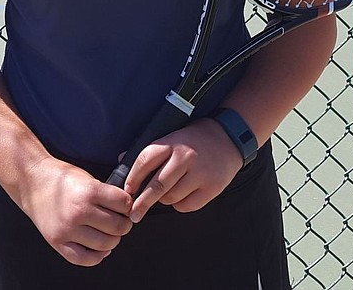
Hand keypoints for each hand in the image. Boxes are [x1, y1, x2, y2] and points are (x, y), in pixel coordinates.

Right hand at [18, 157, 133, 265]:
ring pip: (105, 244)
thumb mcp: (89, 179)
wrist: (33, 182)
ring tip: (110, 232)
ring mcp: (67, 229)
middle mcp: (79, 212)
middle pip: (118, 226)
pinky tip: (100, 248)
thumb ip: (107, 194)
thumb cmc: (62, 179)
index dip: (129, 205)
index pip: (124, 204)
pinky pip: (84, 259)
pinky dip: (97, 256)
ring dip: (113, 240)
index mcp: (90, 191)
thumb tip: (127, 209)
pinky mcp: (57, 242)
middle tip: (122, 221)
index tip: (127, 206)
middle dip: (125, 224)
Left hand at [123, 117, 243, 221]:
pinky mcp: (212, 187)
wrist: (231, 138)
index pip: (145, 162)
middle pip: (157, 186)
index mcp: (173, 143)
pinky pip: (186, 205)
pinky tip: (186, 193)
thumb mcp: (173, 136)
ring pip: (170, 198)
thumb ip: (150, 151)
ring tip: (170, 191)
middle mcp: (186, 158)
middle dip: (141, 203)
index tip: (127, 191)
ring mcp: (200, 173)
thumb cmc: (196, 140)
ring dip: (165, 200)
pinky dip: (181, 204)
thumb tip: (121, 161)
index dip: (132, 179)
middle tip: (133, 215)